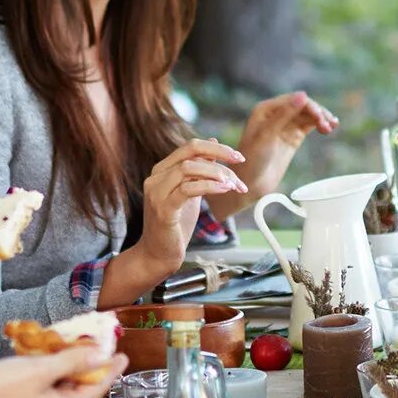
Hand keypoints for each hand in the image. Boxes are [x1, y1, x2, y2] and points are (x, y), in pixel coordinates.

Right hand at [0, 345, 119, 397]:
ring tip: (74, 342)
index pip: (95, 389)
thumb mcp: (39, 370)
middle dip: (89, 364)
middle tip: (98, 341)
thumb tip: (100, 354)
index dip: (111, 370)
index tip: (124, 354)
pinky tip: (45, 352)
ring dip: (68, 364)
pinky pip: (43, 384)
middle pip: (79, 387)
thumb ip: (72, 361)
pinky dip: (49, 368)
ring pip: (60, 384)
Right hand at [136, 137, 248, 270]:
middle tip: (240, 163)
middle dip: (219, 154)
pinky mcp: (163, 209)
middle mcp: (156, 177)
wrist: (158, 254)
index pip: (190, 147)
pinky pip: (188, 190)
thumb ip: (199, 170)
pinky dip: (209, 186)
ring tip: (233, 184)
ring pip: (189, 168)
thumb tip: (212, 143)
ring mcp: (157, 193)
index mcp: (162, 170)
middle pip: (190, 152)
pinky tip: (224, 189)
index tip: (238, 157)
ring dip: (217, 173)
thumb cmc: (176, 224)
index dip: (216, 148)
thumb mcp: (190, 192)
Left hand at [228, 91, 337, 210]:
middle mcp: (276, 114)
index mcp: (266, 109)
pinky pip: (309, 126)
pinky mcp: (292, 138)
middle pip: (303, 106)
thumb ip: (284, 114)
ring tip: (332, 126)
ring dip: (321, 118)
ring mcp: (285, 126)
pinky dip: (319, 125)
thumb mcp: (267, 135)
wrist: (250, 183)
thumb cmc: (252, 158)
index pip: (294, 100)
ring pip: (308, 115)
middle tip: (329, 124)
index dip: (309, 106)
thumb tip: (303, 95)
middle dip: (317, 112)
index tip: (320, 118)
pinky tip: (329, 127)